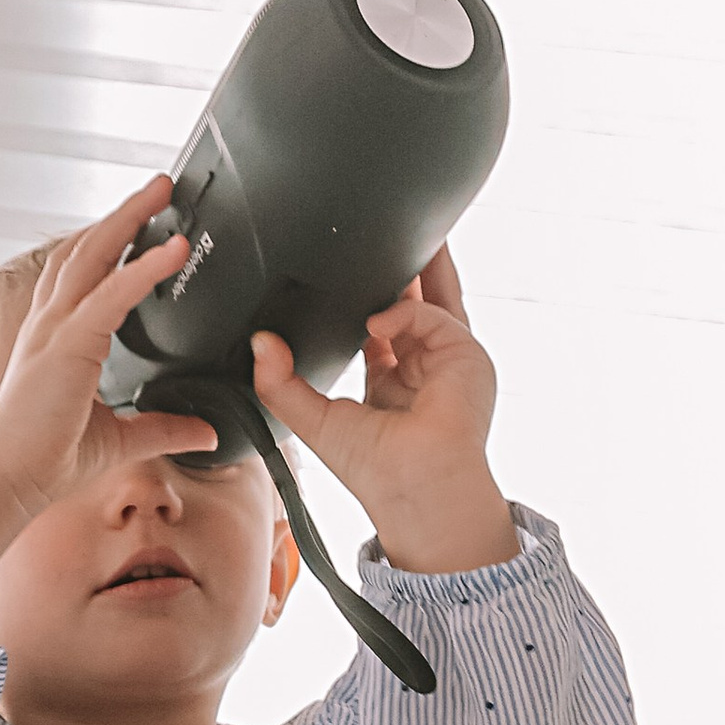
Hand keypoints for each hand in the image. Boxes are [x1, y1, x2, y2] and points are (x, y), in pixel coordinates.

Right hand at [0, 179, 220, 527]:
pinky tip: (172, 249)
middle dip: (124, 213)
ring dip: (129, 219)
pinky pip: (111, 294)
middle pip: (87, 248)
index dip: (111, 243)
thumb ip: (163, 428)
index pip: (84, 274)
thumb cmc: (46, 460)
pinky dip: (143, 267)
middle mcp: (50, 324)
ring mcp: (54, 330)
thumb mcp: (121, 439)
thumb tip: (204, 430)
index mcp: (57, 339)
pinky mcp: (66, 345)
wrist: (9, 481)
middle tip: (161, 187)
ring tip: (162, 192)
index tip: (141, 222)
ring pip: (92, 254)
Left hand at [250, 246, 516, 574]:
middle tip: (381, 233)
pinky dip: (404, 311)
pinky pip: (434, 314)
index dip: (366, 300)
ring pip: (434, 295)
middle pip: (416, 300)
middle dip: (404, 267)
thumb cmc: (377, 472)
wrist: (416, 491)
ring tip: (397, 233)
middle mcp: (424, 367)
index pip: (382, 327)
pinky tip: (376, 323)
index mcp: (391, 382)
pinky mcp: (465, 355)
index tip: (342, 276)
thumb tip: (259, 344)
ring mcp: (449, 359)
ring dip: (418, 264)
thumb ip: (281, 383)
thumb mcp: (315, 420)